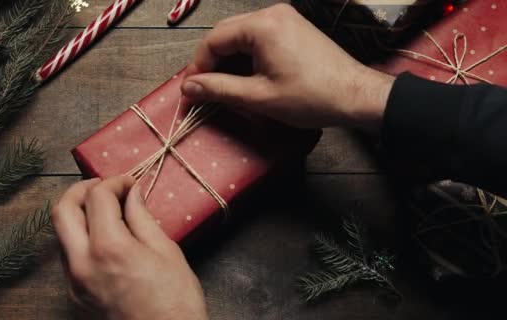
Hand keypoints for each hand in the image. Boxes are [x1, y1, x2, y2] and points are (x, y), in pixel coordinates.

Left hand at [52, 176, 207, 319]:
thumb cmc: (175, 303)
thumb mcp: (166, 253)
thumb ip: (143, 218)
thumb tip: (133, 194)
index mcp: (108, 248)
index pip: (97, 197)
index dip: (114, 182)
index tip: (130, 183)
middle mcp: (82, 264)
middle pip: (62, 211)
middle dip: (81, 190)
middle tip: (104, 186)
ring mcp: (75, 283)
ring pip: (61, 234)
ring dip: (79, 215)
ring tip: (106, 212)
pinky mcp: (76, 297)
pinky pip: (69, 258)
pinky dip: (82, 239)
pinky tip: (105, 240)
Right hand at [181, 3, 394, 130]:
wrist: (356, 96)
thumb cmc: (310, 98)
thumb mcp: (258, 97)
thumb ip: (218, 89)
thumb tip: (188, 87)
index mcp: (262, 25)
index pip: (214, 40)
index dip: (199, 66)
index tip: (192, 91)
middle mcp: (272, 14)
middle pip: (226, 34)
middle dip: (213, 63)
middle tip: (205, 90)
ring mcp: (285, 19)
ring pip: (241, 37)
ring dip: (230, 61)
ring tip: (226, 89)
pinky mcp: (293, 28)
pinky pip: (259, 38)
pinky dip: (247, 57)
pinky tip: (247, 78)